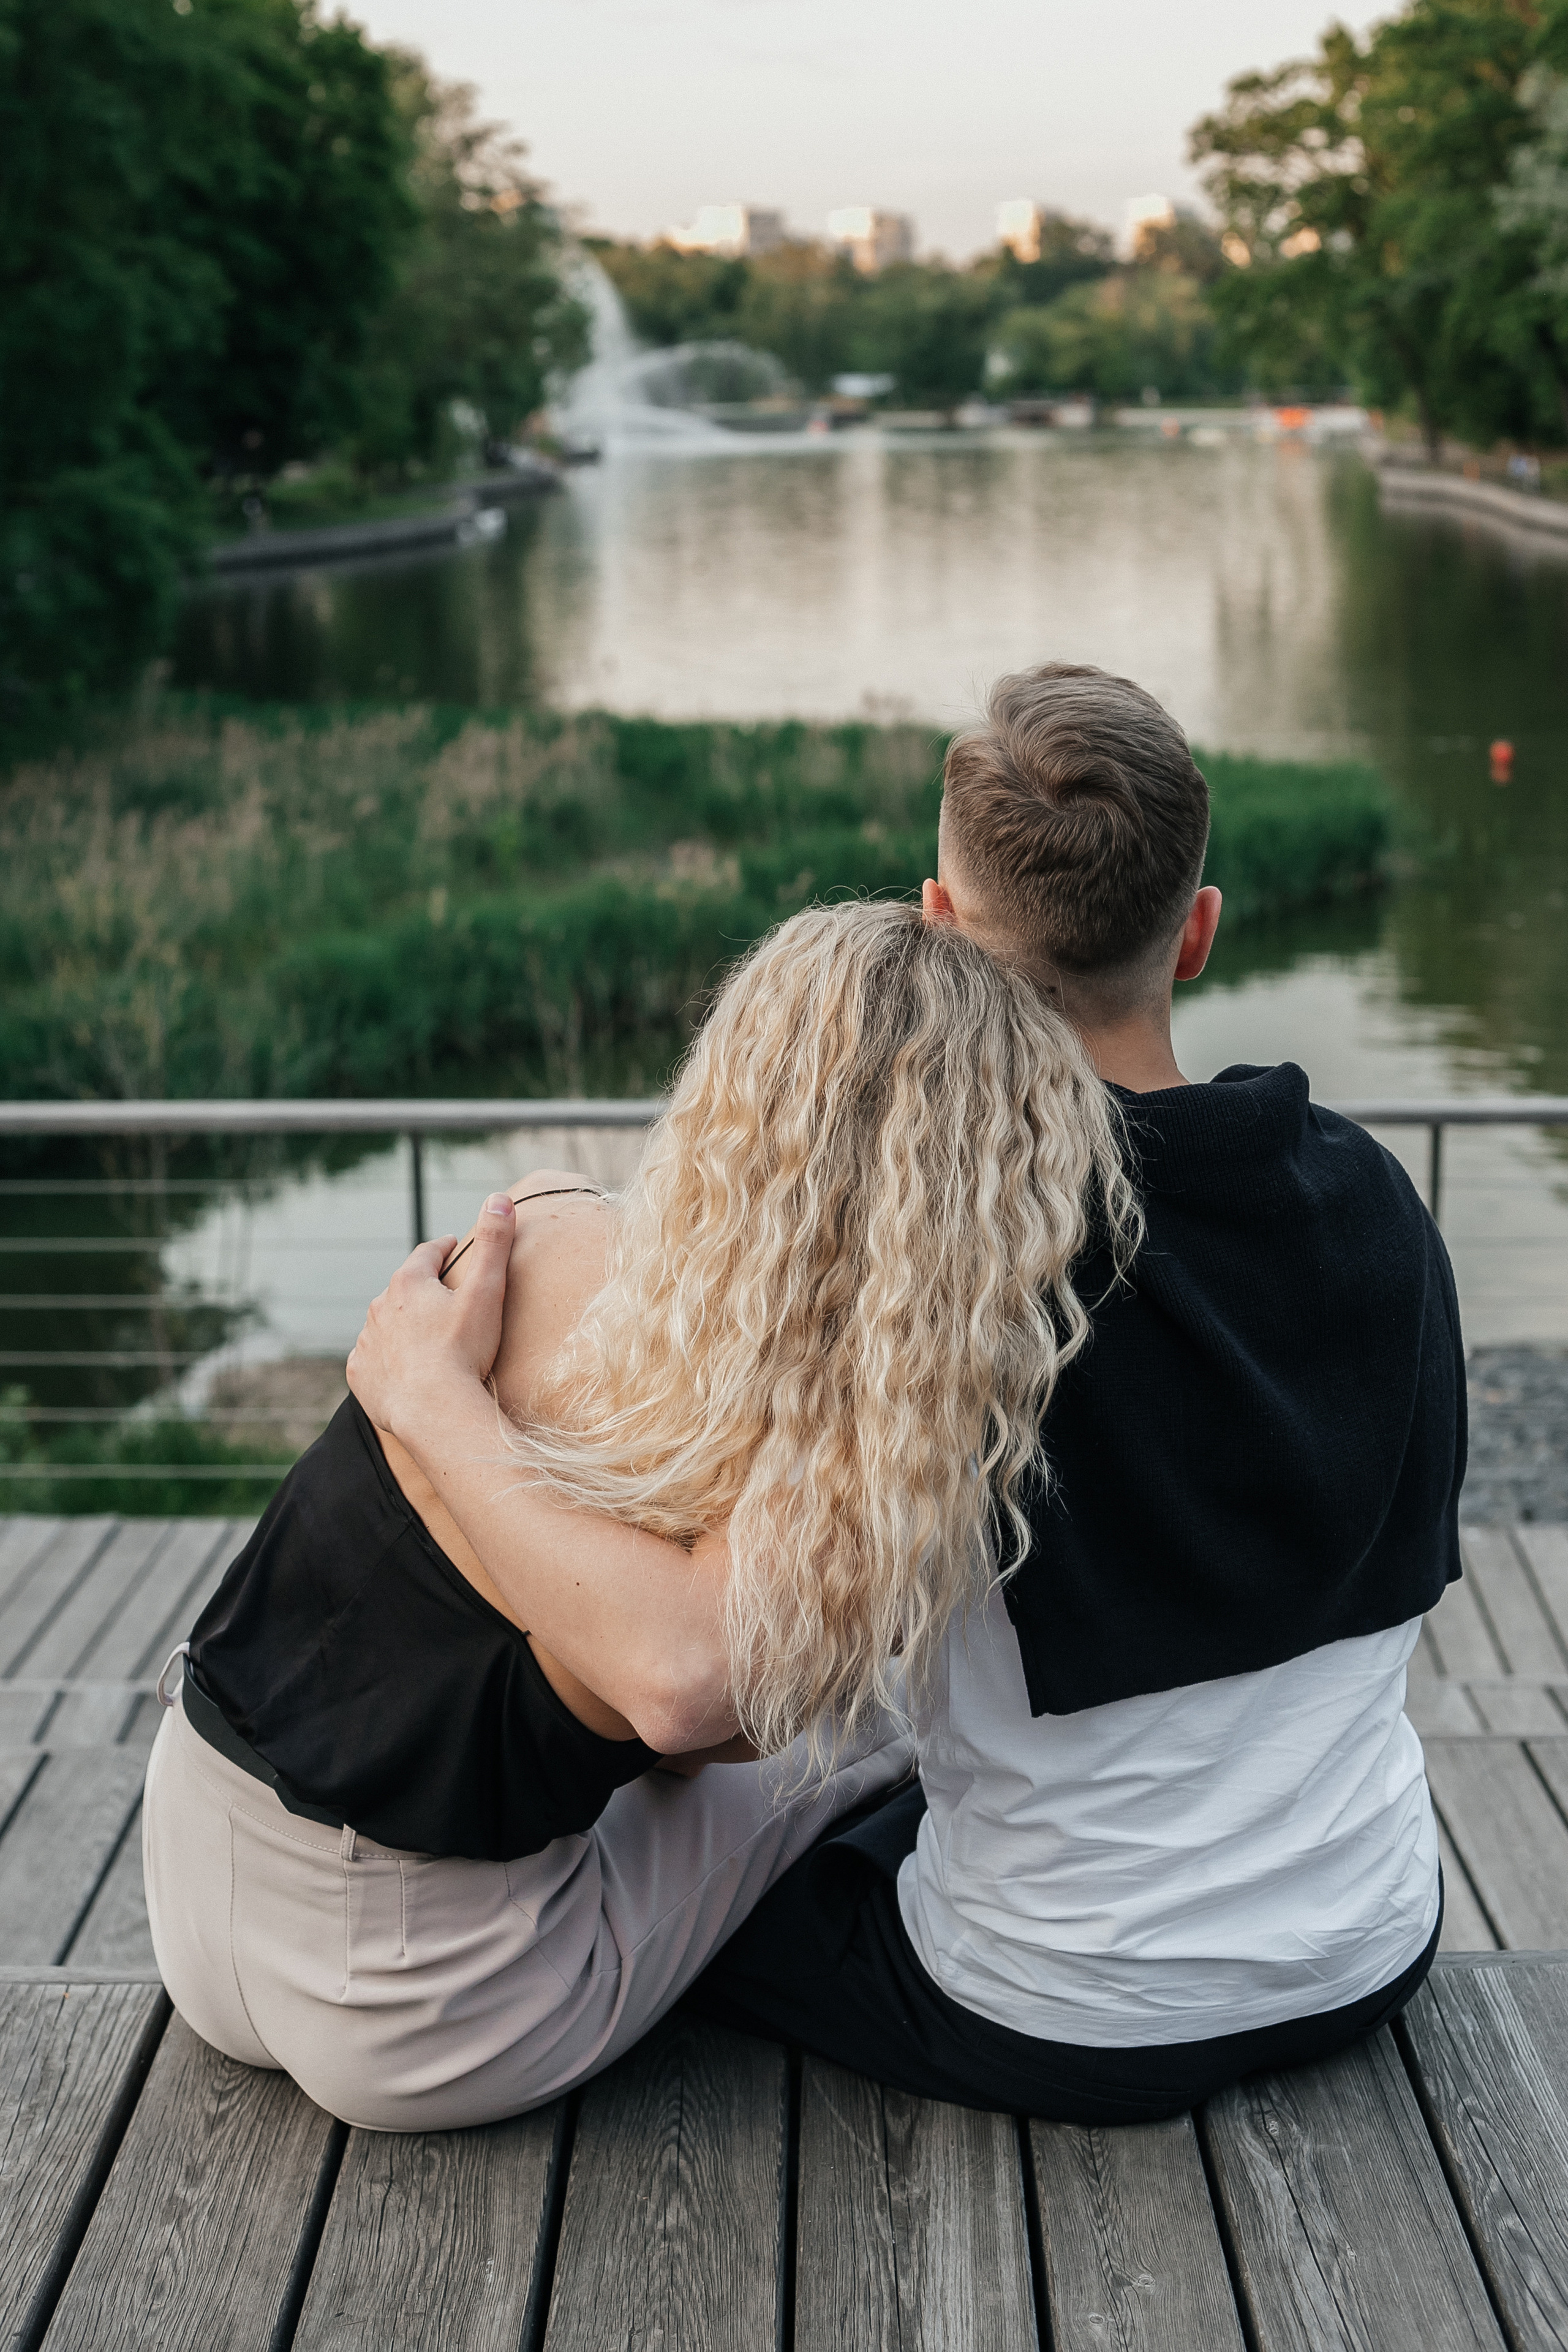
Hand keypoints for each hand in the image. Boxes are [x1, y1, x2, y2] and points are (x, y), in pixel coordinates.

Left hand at [346, 1192, 515, 1438]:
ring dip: (401, 1325)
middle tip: (442, 1298)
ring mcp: (367, 1342)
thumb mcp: (487, 1291)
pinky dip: (386, 1360)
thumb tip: (499, 1197)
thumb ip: (494, 1242)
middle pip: (403, 1289)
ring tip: (424, 1338)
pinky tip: (402, 1370)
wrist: (433, 1411)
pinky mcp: (360, 1375)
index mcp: (409, 1283)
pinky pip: (372, 1360)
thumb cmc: (464, 1351)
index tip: (452, 1247)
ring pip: (385, 1324)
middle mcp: (379, 1306)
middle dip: (421, 1289)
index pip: (427, 1254)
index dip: (443, 1249)